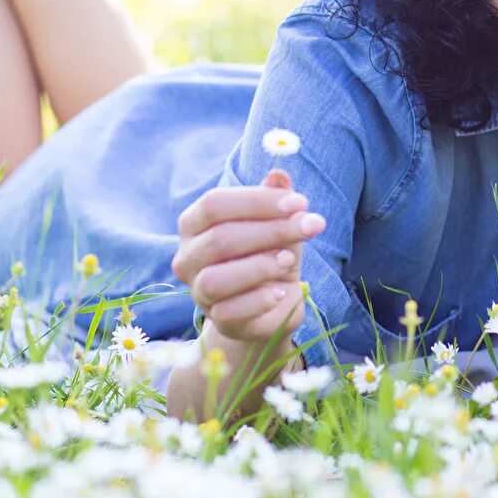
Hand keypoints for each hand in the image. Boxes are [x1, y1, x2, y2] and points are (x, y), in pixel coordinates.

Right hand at [172, 168, 323, 343]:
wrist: (274, 301)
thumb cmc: (269, 252)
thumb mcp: (278, 222)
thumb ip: (275, 200)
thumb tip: (279, 175)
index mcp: (194, 224)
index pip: (214, 204)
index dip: (257, 201)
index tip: (299, 202)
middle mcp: (187, 258)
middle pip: (219, 239)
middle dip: (271, 230)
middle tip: (310, 226)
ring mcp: (199, 293)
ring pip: (215, 279)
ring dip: (260, 266)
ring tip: (288, 260)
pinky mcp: (218, 322)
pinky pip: (230, 312)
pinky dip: (259, 299)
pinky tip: (280, 291)